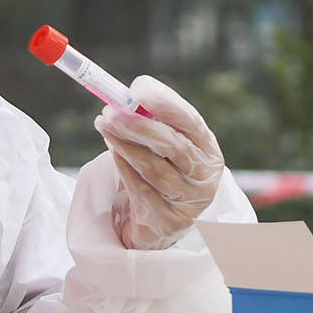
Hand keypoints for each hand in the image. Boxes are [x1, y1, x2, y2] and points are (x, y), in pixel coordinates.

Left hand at [102, 75, 224, 249]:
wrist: (160, 222)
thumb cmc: (163, 171)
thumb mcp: (165, 145)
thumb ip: (153, 120)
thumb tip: (126, 96)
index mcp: (208, 150)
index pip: (191, 122)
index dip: (165, 104)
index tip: (137, 90)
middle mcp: (204, 176)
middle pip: (172, 146)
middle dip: (138, 125)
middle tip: (110, 111)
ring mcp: (188, 202)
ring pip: (154, 168)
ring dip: (124, 144)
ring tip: (104, 126)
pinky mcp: (168, 221)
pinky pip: (140, 189)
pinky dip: (123, 167)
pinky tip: (112, 151)